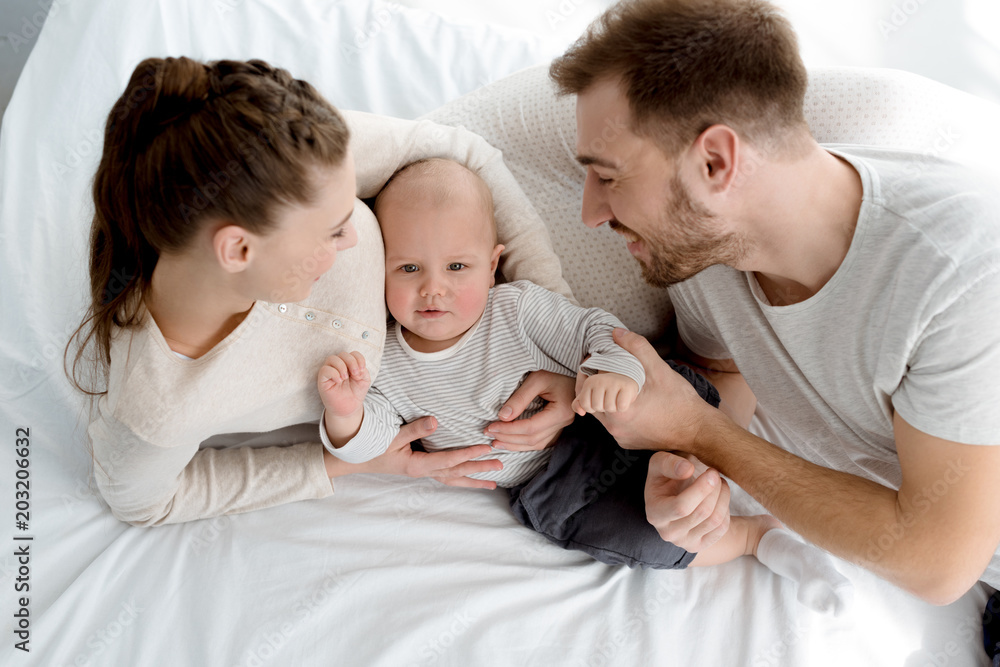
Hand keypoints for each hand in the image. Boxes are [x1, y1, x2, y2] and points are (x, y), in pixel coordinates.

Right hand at [317, 352, 369, 417]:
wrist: (349, 408)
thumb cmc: (355, 392)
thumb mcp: (364, 380)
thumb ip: (362, 370)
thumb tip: (355, 366)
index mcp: (349, 364)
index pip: (353, 354)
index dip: (359, 359)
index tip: (362, 370)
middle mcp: (338, 366)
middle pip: (342, 354)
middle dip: (351, 362)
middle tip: (355, 374)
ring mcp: (330, 372)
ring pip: (332, 358)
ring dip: (342, 366)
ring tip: (345, 378)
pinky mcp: (322, 380)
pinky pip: (324, 370)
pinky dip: (333, 373)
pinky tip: (339, 380)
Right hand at [328, 416, 503, 488]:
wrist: (357, 459)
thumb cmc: (374, 447)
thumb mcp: (392, 436)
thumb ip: (414, 429)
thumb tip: (436, 421)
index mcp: (418, 465)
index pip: (450, 460)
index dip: (469, 454)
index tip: (487, 447)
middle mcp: (424, 472)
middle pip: (457, 472)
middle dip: (479, 469)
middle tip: (500, 465)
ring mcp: (424, 473)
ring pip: (454, 479)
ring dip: (473, 479)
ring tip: (493, 482)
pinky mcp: (423, 470)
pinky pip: (447, 477)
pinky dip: (461, 479)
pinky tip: (471, 480)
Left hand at [483, 370, 574, 451]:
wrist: (572, 377)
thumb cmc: (555, 375)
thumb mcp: (537, 379)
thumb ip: (520, 398)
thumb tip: (502, 417)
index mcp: (561, 412)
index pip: (531, 427)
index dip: (509, 429)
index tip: (491, 426)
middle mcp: (563, 423)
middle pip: (532, 439)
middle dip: (508, 438)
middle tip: (488, 433)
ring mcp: (561, 428)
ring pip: (535, 444)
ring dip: (514, 445)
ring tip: (495, 441)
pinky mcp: (556, 429)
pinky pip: (539, 442)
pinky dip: (523, 444)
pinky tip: (510, 442)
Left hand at [571, 371, 638, 415]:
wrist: (625, 380)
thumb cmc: (605, 391)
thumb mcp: (590, 396)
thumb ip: (579, 404)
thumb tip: (581, 413)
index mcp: (589, 382)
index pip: (585, 405)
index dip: (592, 407)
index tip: (598, 400)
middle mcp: (600, 380)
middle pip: (597, 407)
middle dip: (603, 407)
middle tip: (608, 398)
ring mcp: (614, 382)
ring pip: (610, 408)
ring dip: (613, 407)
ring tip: (615, 398)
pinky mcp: (627, 387)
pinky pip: (622, 407)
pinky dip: (622, 407)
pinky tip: (623, 398)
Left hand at [595, 328, 713, 452]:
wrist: (698, 431)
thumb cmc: (680, 401)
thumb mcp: (659, 369)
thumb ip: (637, 348)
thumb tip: (616, 333)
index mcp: (618, 410)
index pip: (586, 389)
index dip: (588, 372)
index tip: (595, 361)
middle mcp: (615, 427)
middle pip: (589, 402)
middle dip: (592, 384)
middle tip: (603, 370)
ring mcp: (621, 436)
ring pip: (601, 413)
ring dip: (604, 397)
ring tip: (618, 382)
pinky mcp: (628, 442)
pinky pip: (613, 424)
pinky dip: (616, 411)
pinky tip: (630, 400)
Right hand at [644, 451, 730, 551]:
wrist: (670, 498)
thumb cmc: (664, 478)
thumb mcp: (659, 463)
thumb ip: (669, 463)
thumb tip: (687, 469)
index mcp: (655, 513)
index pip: (682, 507)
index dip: (701, 489)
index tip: (712, 472)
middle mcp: (668, 533)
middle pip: (702, 513)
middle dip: (715, 490)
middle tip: (715, 474)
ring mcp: (684, 542)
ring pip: (714, 521)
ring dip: (723, 497)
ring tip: (720, 483)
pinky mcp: (699, 545)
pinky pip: (721, 529)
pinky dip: (725, 510)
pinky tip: (720, 497)